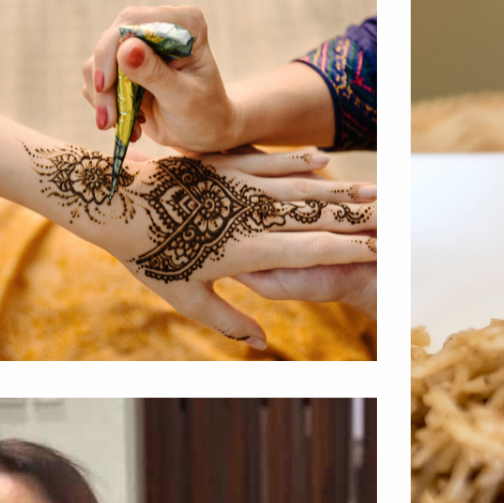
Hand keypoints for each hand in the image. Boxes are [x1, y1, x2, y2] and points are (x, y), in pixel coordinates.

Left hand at [25, 144, 376, 347]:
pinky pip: (268, 163)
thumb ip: (230, 320)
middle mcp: (248, 213)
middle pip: (315, 214)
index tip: (382, 254)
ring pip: (299, 186)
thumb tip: (261, 343)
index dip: (350, 250)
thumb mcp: (187, 298)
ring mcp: (238, 186)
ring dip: (339, 189)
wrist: (110, 203)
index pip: (312, 249)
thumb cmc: (146, 255)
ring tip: (373, 189)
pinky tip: (322, 159)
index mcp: (247, 249)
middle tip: (393, 218)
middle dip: (358, 216)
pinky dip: (297, 162)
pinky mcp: (223, 166)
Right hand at [83, 5, 236, 153]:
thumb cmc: (206, 115)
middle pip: (110, 39)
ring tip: (118, 126)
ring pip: (97, 60)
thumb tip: (126, 48)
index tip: (105, 85)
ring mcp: (138, 43)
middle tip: (106, 119)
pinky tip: (130, 123)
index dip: (112, 50)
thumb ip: (156, 74)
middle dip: (103, 81)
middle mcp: (157, 25)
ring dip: (102, 97)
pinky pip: (97, 77)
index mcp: (184, 24)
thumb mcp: (185, 99)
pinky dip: (106, 103)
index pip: (133, 22)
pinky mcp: (123, 63)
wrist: (205, 132)